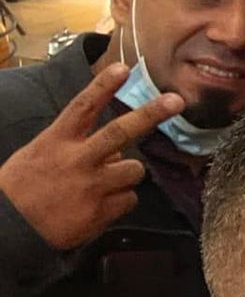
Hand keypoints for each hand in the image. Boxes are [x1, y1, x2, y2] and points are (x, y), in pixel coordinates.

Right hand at [0, 63, 182, 250]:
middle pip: (120, 131)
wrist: (10, 229)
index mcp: (56, 141)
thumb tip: (113, 149)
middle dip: (151, 114)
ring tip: (104, 184)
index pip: (82, 107)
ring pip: (134, 169)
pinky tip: (99, 205)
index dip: (103, 86)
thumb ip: (75, 147)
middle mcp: (77, 159)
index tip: (123, 68)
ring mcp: (92, 185)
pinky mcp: (102, 211)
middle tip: (176, 100)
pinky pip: (130, 199)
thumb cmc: (21, 189)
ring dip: (126, 174)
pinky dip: (121, 201)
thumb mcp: (38, 155)